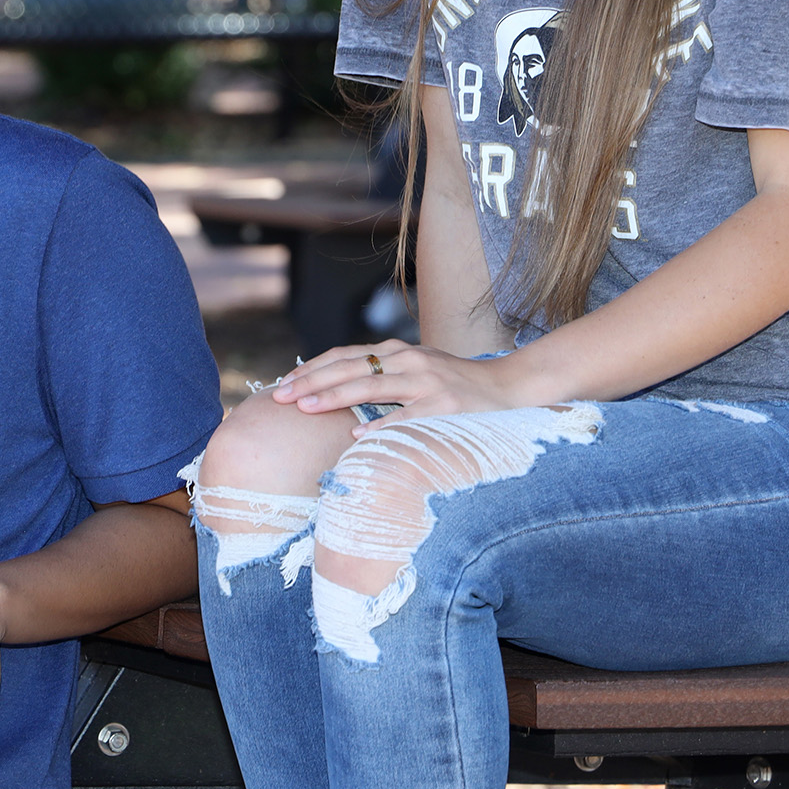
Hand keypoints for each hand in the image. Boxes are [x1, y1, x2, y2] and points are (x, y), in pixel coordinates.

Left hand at [272, 340, 532, 432]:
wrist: (508, 387)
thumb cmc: (454, 386)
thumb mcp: (414, 372)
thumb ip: (380, 377)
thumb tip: (334, 392)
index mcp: (396, 352)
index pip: (343, 357)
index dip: (311, 370)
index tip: (282, 386)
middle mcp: (407, 360)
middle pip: (349, 368)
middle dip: (311, 382)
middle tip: (281, 398)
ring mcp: (427, 381)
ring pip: (372, 386)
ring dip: (335, 396)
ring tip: (307, 408)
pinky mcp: (445, 406)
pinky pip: (408, 416)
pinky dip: (382, 425)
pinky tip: (357, 436)